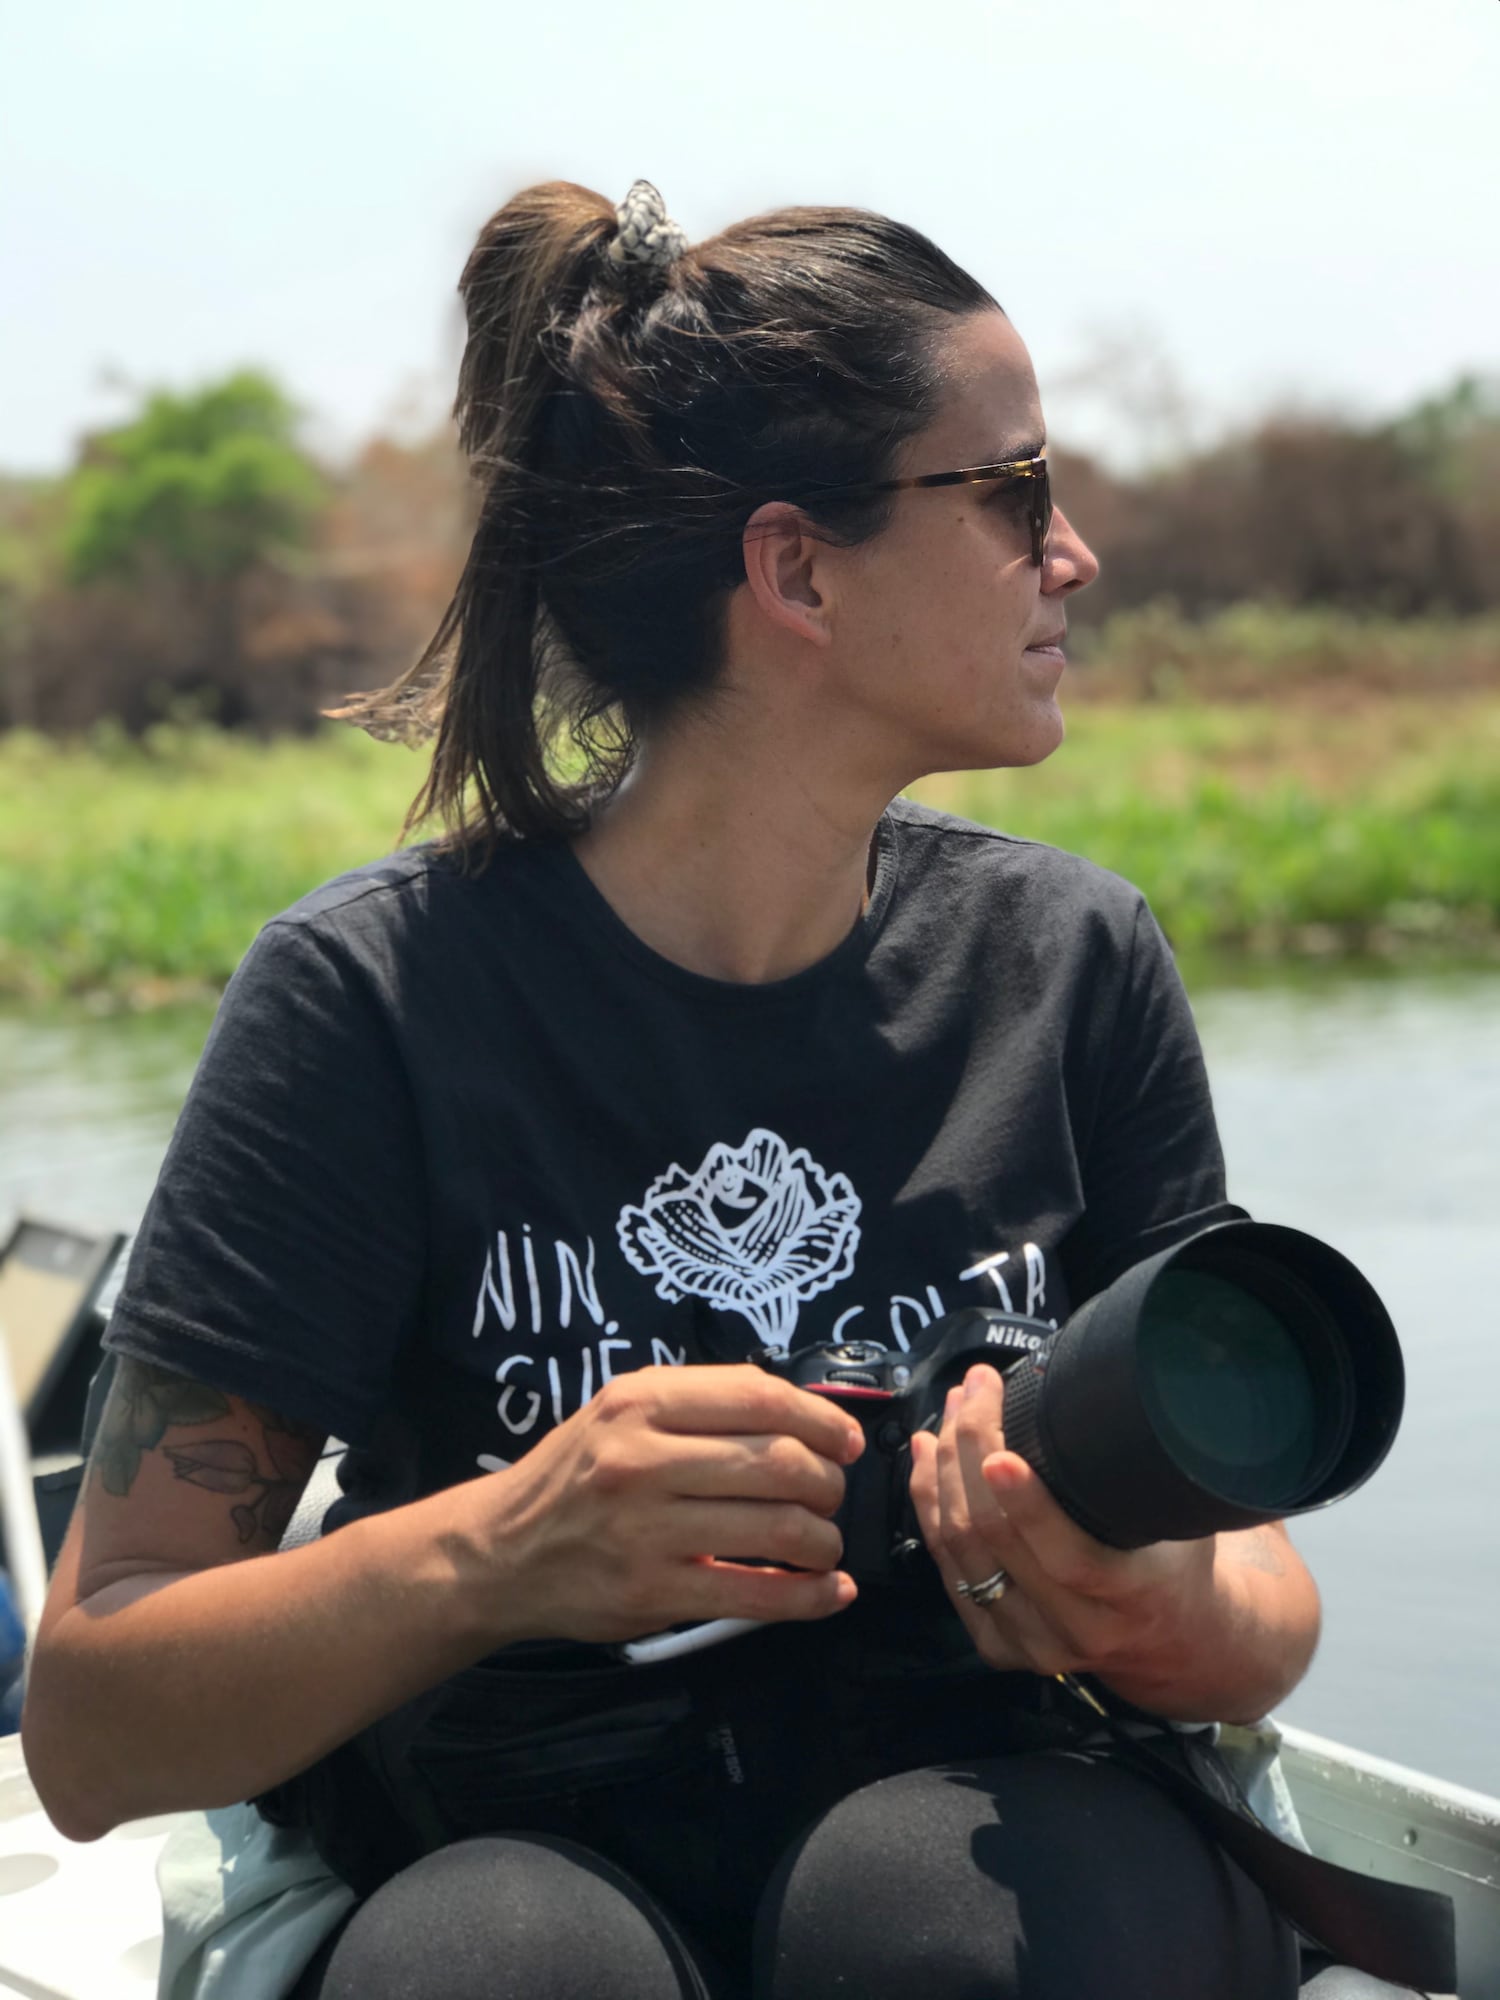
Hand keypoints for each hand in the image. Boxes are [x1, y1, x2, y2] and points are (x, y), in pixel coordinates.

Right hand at [471, 1364, 864, 1646]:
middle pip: (780, 1463)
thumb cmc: (575, 1476)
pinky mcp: (652, 1593)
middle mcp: (643, 1459)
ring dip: (824, 1541)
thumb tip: (800, 1412)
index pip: (759, 1398)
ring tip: (825, 1545)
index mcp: (641, 1402)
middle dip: (827, 1483)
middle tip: (831, 1497)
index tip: (845, 1441)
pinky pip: (755, 1595)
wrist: (500, 1552)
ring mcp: (647, 1529)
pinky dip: (809, 1597)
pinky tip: (829, 1592)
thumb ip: (698, 1405)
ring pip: (778, 1528)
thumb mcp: (620, 1411)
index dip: (820, 1418)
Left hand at [908, 1364, 1213, 1689]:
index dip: (1028, 1505)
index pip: (1070, 1558)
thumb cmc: (1179, 1563)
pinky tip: (926, 1456)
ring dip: (943, 1470)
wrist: (1174, 1640)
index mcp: (1129, 1599)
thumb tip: (1113, 1396)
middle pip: (996, 1541)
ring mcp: (1028, 1642)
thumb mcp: (1183, 1521)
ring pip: (960, 1550)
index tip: (1001, 1451)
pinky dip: (929, 1504)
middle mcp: (1073, 1630)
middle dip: (971, 1452)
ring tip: (949, 1409)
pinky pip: (946, 1567)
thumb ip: (1145, 1476)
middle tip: (973, 1390)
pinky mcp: (995, 1642)